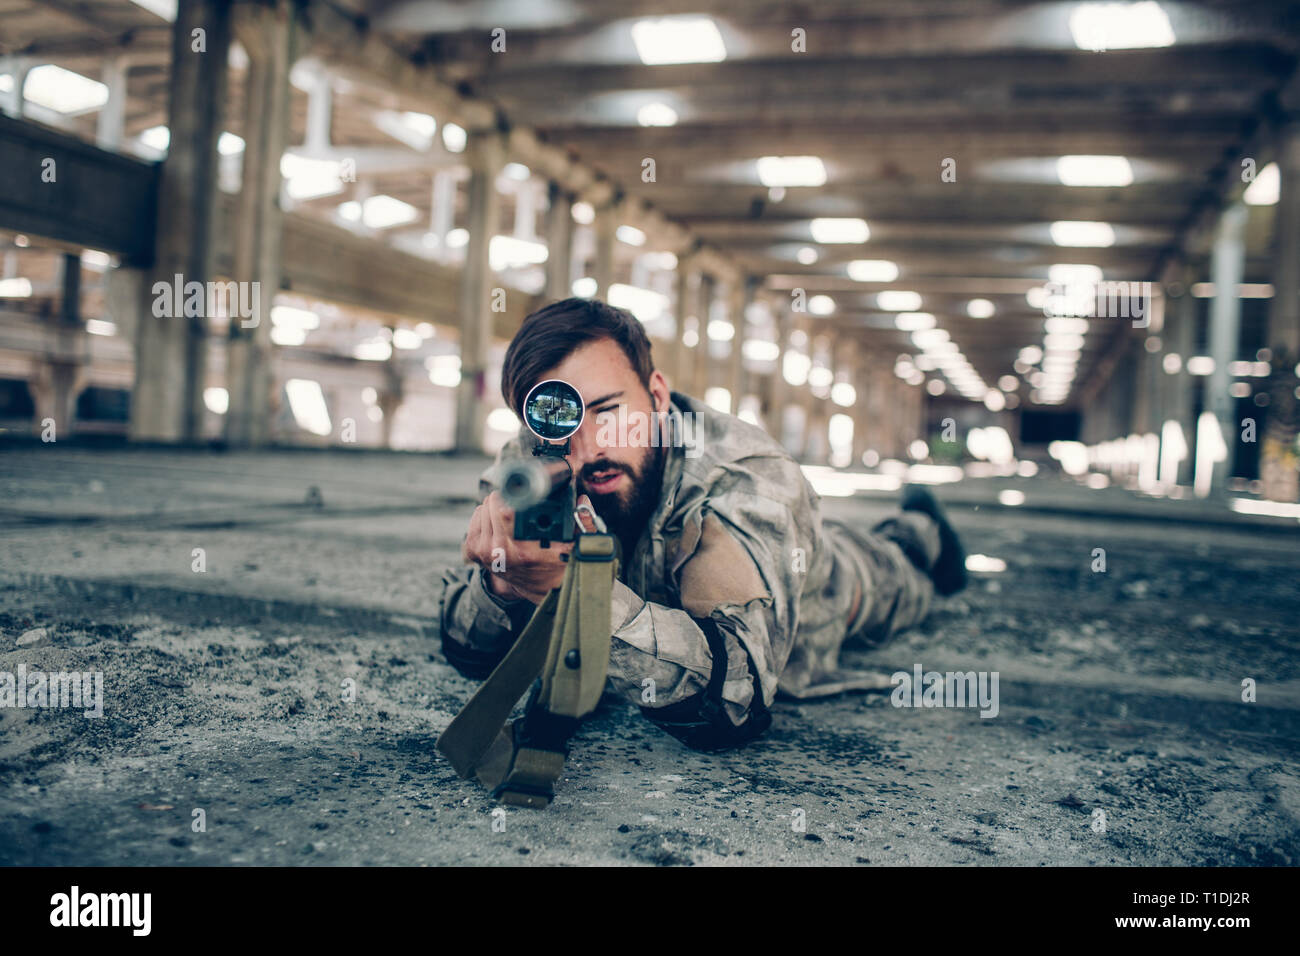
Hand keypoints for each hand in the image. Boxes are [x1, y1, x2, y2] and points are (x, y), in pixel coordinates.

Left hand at [462, 492, 599, 603]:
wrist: (541, 588)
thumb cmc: (559, 564)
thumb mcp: (577, 547)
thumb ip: (583, 523)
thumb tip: (581, 500)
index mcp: (524, 550)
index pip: (506, 511)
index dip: (517, 497)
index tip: (527, 494)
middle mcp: (499, 551)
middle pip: (493, 503)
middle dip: (509, 499)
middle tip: (522, 506)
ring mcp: (484, 552)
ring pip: (484, 507)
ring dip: (497, 507)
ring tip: (514, 518)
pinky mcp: (474, 551)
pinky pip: (476, 516)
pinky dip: (487, 515)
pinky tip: (501, 524)